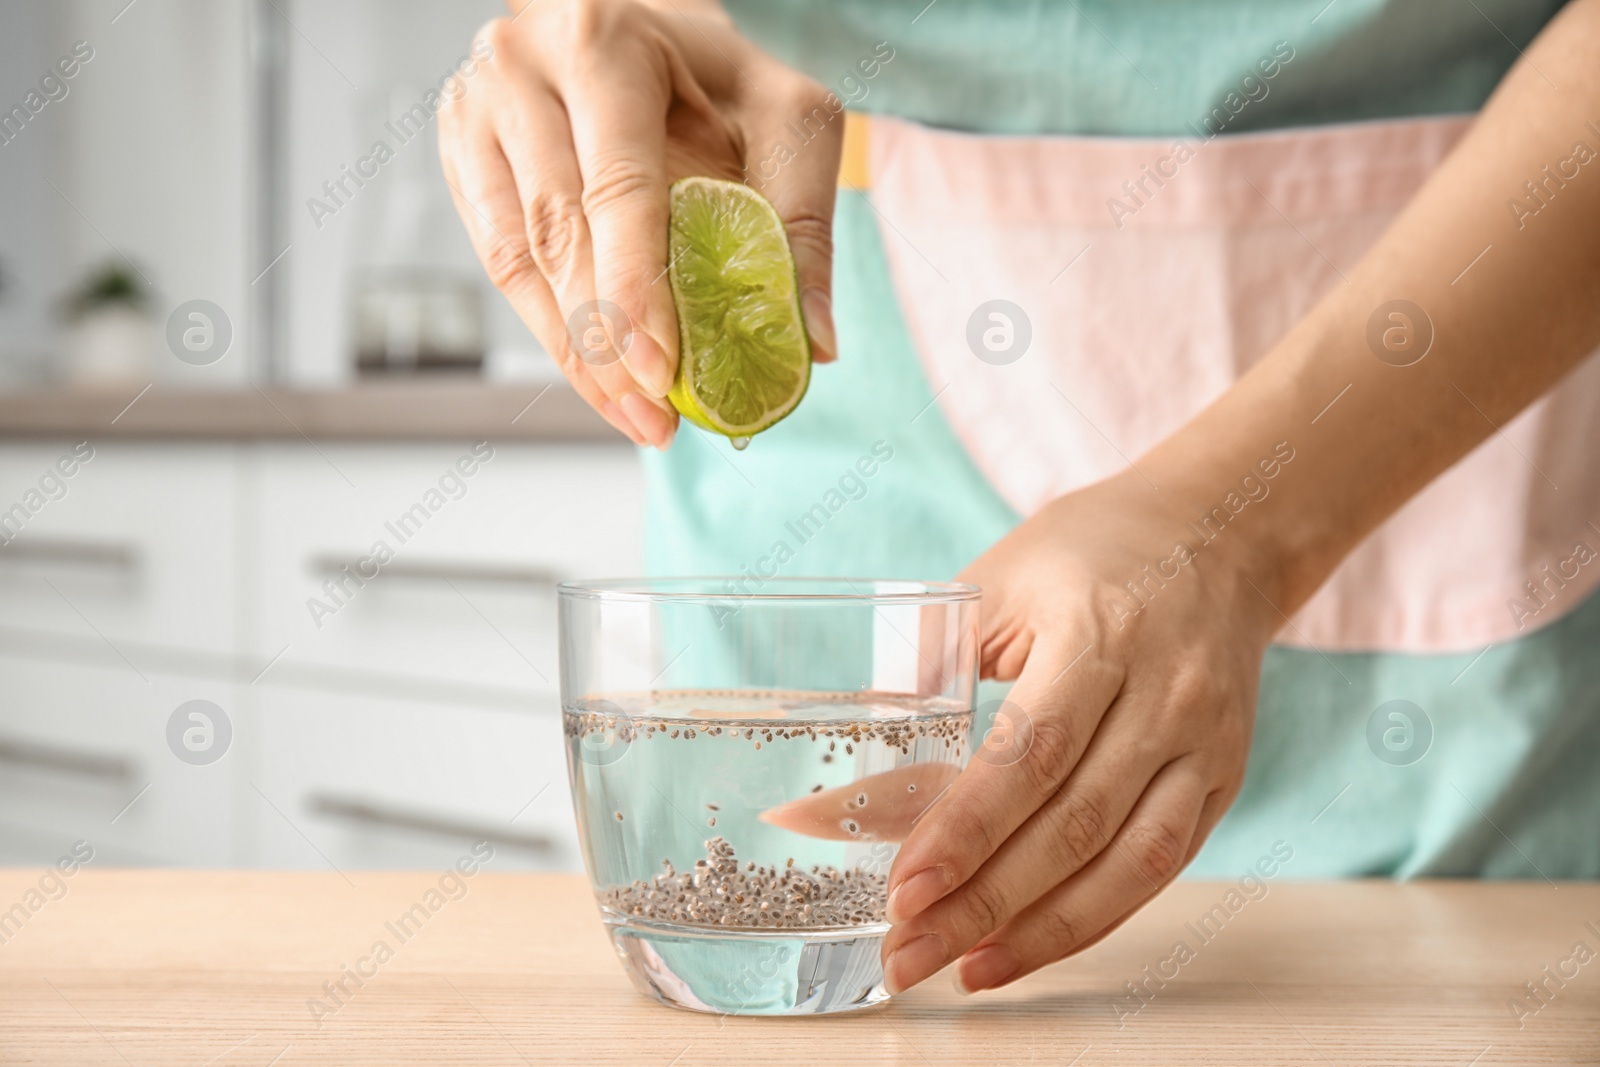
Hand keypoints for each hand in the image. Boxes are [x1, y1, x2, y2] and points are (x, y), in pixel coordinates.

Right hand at [437, 0, 841, 448]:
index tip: (660, 372)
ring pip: (518, 258)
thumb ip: (800, 221)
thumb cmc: (716, 78)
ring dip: (576, 353)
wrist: (638, 29)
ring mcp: (478, 107)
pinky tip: (596, 378)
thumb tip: (810, 340)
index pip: (614, 186)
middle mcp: (524, 66)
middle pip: (557, 232)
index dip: (635, 289)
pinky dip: (549, 330)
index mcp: (605, 42)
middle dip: (607, 343)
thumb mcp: (785, 120)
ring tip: (633, 414)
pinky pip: (500, 261)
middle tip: (653, 415)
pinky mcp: (462, 150)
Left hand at [879, 471, 1281, 994]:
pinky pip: (1161, 867)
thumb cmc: (1092, 548)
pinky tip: (1029, 946)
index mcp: (1099, 633)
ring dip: (1040, 931)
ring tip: (960, 970)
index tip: (902, 890)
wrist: (1221, 532)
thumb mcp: (1003, 577)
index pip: (1029, 754)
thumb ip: (938, 660)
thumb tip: (860, 759)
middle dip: (983, 902)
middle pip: (1073, 824)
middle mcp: (1165, 695)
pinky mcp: (1223, 777)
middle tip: (908, 953)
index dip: (965, 830)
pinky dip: (1094, 917)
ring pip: (1128, 864)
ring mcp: (1204, 742)